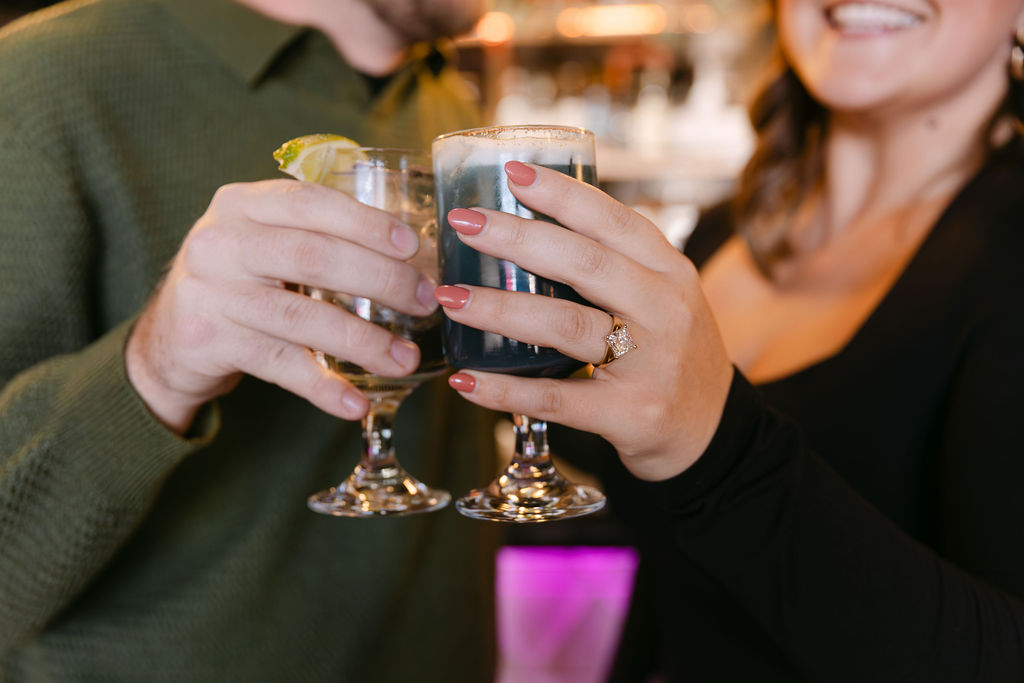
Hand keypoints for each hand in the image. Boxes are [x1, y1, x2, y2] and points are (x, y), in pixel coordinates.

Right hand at [126, 179, 437, 432]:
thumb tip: (411, 255)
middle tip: (424, 301)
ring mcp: (211, 293)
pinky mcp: (208, 342)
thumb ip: (318, 235)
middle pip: (315, 256)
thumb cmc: (239, 280)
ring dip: (363, 342)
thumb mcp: (264, 241)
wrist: (167, 337)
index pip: (309, 202)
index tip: (412, 246)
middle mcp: (221, 242)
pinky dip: (323, 387)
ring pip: (302, 317)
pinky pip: (279, 366)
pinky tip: (355, 404)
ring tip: (405, 359)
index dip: (365, 222)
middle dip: (381, 280)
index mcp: (241, 204)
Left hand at [435, 162, 733, 480]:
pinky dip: (506, 391)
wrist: (711, 431)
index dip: (563, 194)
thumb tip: (531, 223)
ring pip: (566, 326)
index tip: (512, 172)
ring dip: (501, 310)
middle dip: (518, 239)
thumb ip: (616, 264)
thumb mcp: (664, 297)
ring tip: (450, 298)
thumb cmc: (670, 352)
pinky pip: (556, 400)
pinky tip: (465, 380)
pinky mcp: (628, 415)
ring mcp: (649, 365)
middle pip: (585, 265)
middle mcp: (665, 311)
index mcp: (670, 272)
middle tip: (464, 225)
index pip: (614, 221)